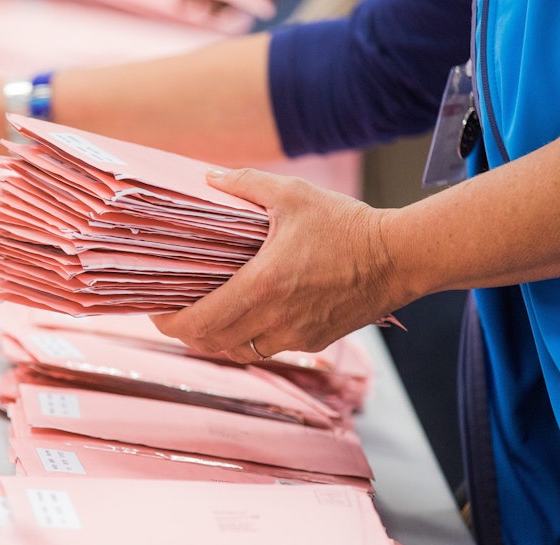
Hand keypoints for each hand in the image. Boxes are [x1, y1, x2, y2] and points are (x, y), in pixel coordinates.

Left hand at [153, 168, 410, 362]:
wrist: (401, 257)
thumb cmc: (346, 224)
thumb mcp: (292, 194)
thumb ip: (245, 185)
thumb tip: (209, 177)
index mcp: (261, 286)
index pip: (199, 322)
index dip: (170, 324)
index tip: (158, 312)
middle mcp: (273, 319)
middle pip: (212, 343)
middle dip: (189, 333)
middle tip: (177, 315)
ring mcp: (294, 335)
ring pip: (239, 352)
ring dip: (219, 340)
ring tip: (209, 317)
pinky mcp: (313, 341)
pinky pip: (268, 349)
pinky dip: (250, 339)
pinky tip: (248, 318)